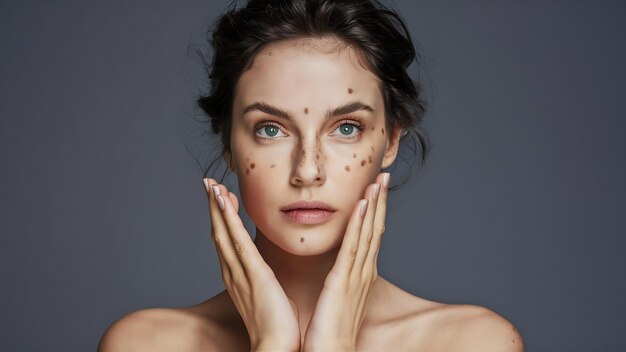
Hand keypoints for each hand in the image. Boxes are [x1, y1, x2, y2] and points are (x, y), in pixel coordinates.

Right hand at [202, 178, 300, 351]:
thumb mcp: (269, 296)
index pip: (227, 242)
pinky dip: (228, 220)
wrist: (276, 347)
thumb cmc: (277, 326)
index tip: (221, 198)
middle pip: (220, 233)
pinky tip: (223, 201)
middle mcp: (234, 273)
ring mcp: (241, 272)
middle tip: (209, 183)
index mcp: (239, 277)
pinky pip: (237, 241)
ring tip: (212, 184)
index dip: (222, 219)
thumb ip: (265, 283)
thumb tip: (270, 276)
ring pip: (224, 233)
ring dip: (217, 207)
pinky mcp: (253, 274)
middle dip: (214, 207)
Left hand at [302, 172, 389, 351]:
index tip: (377, 190)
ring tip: (377, 181)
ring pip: (368, 233)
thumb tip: (339, 271)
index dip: (376, 212)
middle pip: (375, 229)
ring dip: (374, 205)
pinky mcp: (343, 280)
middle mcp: (363, 272)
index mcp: (361, 275)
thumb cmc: (331, 331)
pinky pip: (353, 246)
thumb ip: (341, 281)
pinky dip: (360, 224)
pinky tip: (363, 204)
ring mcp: (356, 275)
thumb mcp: (339, 299)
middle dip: (380, 202)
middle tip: (384, 176)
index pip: (371, 236)